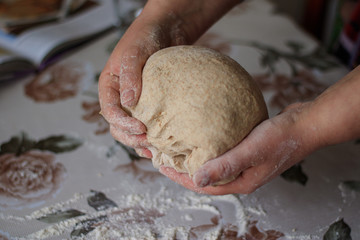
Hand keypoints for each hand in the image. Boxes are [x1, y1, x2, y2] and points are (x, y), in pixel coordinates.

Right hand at [98, 3, 188, 157]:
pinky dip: (153, 137)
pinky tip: (162, 146)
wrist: (166, 29)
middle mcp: (121, 97)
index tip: (141, 128)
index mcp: (110, 86)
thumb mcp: (135, 53)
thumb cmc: (146, 36)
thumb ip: (130, 76)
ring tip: (155, 150)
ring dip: (141, 142)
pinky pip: (149, 124)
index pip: (110, 111)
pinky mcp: (153, 104)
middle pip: (118, 126)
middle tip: (149, 142)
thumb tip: (128, 102)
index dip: (122, 123)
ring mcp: (137, 102)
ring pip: (132, 129)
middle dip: (131, 137)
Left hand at [160, 103, 316, 194]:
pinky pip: (222, 152)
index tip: (161, 166)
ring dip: (195, 158)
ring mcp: (245, 163)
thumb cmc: (282, 138)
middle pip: (206, 177)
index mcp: (241, 182)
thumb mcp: (251, 152)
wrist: (306, 124)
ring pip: (213, 164)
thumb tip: (196, 179)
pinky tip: (200, 137)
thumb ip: (225, 166)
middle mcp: (241, 176)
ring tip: (177, 148)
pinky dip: (208, 147)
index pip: (203, 185)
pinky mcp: (247, 150)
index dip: (180, 177)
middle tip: (164, 157)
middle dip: (183, 169)